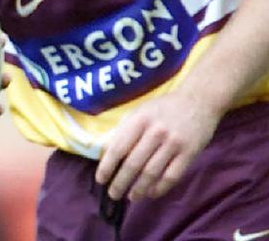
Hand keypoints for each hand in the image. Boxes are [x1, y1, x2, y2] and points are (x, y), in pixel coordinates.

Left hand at [95, 90, 218, 200]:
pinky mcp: (190, 153)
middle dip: (121, 182)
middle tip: (113, 194)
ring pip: (152, 173)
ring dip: (139, 189)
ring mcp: (174, 143)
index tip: (100, 180)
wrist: (198, 101)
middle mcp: (155, 132)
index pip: (118, 147)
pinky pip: (172, 176)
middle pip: (134, 163)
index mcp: (139, 120)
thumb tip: (107, 153)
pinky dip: (160, 188)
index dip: (107, 166)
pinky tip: (151, 193)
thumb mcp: (139, 111)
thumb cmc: (163, 108)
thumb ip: (124, 130)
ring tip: (131, 197)